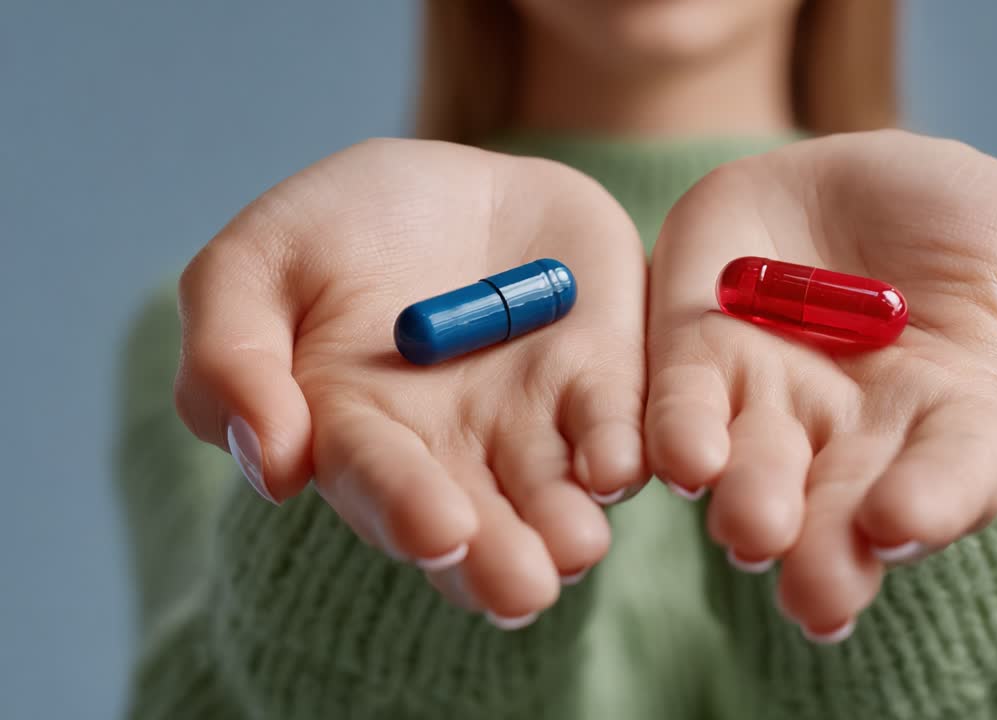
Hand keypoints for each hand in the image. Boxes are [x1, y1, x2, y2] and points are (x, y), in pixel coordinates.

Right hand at [175, 139, 647, 623]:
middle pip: (478, 520)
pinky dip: (624, 446)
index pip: (380, 484)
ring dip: (568, 525)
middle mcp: (454, 451)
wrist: (450, 176)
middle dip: (497, 557)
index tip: (437, 530)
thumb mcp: (257, 263)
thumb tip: (272, 468)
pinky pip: (620, 423)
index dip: (406, 508)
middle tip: (522, 589)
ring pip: (556, 493)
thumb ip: (234, 360)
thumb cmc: (339, 229)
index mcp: (359, 434)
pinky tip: (622, 465)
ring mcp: (535, 422)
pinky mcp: (605, 381)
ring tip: (577, 546)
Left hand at [645, 130, 996, 638]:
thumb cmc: (978, 229)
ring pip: (756, 468)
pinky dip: (679, 433)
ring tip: (748, 530)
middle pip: (841, 504)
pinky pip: (682, 403)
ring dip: (750, 504)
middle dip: (827, 549)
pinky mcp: (697, 356)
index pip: (947, 480)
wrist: (867, 166)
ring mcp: (772, 399)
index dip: (928, 504)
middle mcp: (855, 436)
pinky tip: (683, 461)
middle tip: (814, 590)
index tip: (897, 522)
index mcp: (954, 424)